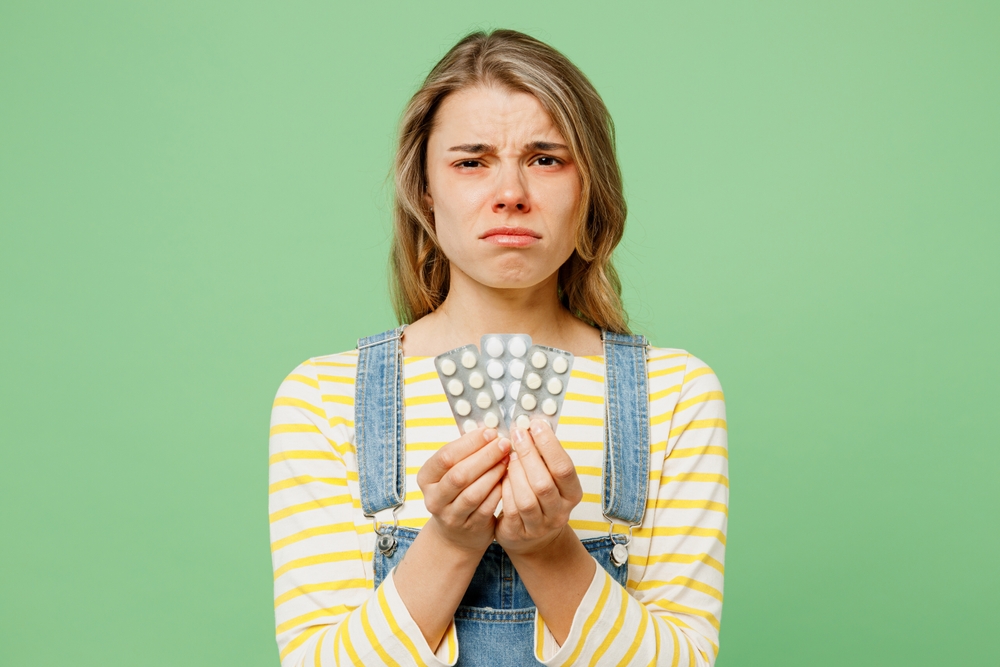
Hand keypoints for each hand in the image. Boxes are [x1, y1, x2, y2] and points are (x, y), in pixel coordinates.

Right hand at [417, 427, 510, 553]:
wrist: (456, 534)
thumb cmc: (457, 492)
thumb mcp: (451, 472)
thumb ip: (465, 453)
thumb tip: (489, 431)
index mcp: (426, 478)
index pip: (445, 456)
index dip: (469, 443)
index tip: (490, 432)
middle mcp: (434, 498)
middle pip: (459, 475)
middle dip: (485, 456)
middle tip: (504, 443)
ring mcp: (451, 516)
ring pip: (473, 493)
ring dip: (493, 473)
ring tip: (508, 459)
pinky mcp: (470, 527)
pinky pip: (487, 507)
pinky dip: (499, 491)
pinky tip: (509, 479)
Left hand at [495, 420, 582, 556]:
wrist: (534, 539)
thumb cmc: (541, 498)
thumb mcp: (550, 478)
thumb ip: (545, 457)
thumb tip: (531, 425)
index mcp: (572, 494)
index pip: (564, 468)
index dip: (550, 445)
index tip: (535, 425)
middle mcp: (560, 512)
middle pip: (544, 483)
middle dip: (529, 455)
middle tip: (517, 434)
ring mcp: (539, 525)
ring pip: (527, 499)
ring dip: (515, 473)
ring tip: (509, 455)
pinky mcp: (519, 532)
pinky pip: (510, 510)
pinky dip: (505, 490)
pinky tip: (501, 475)